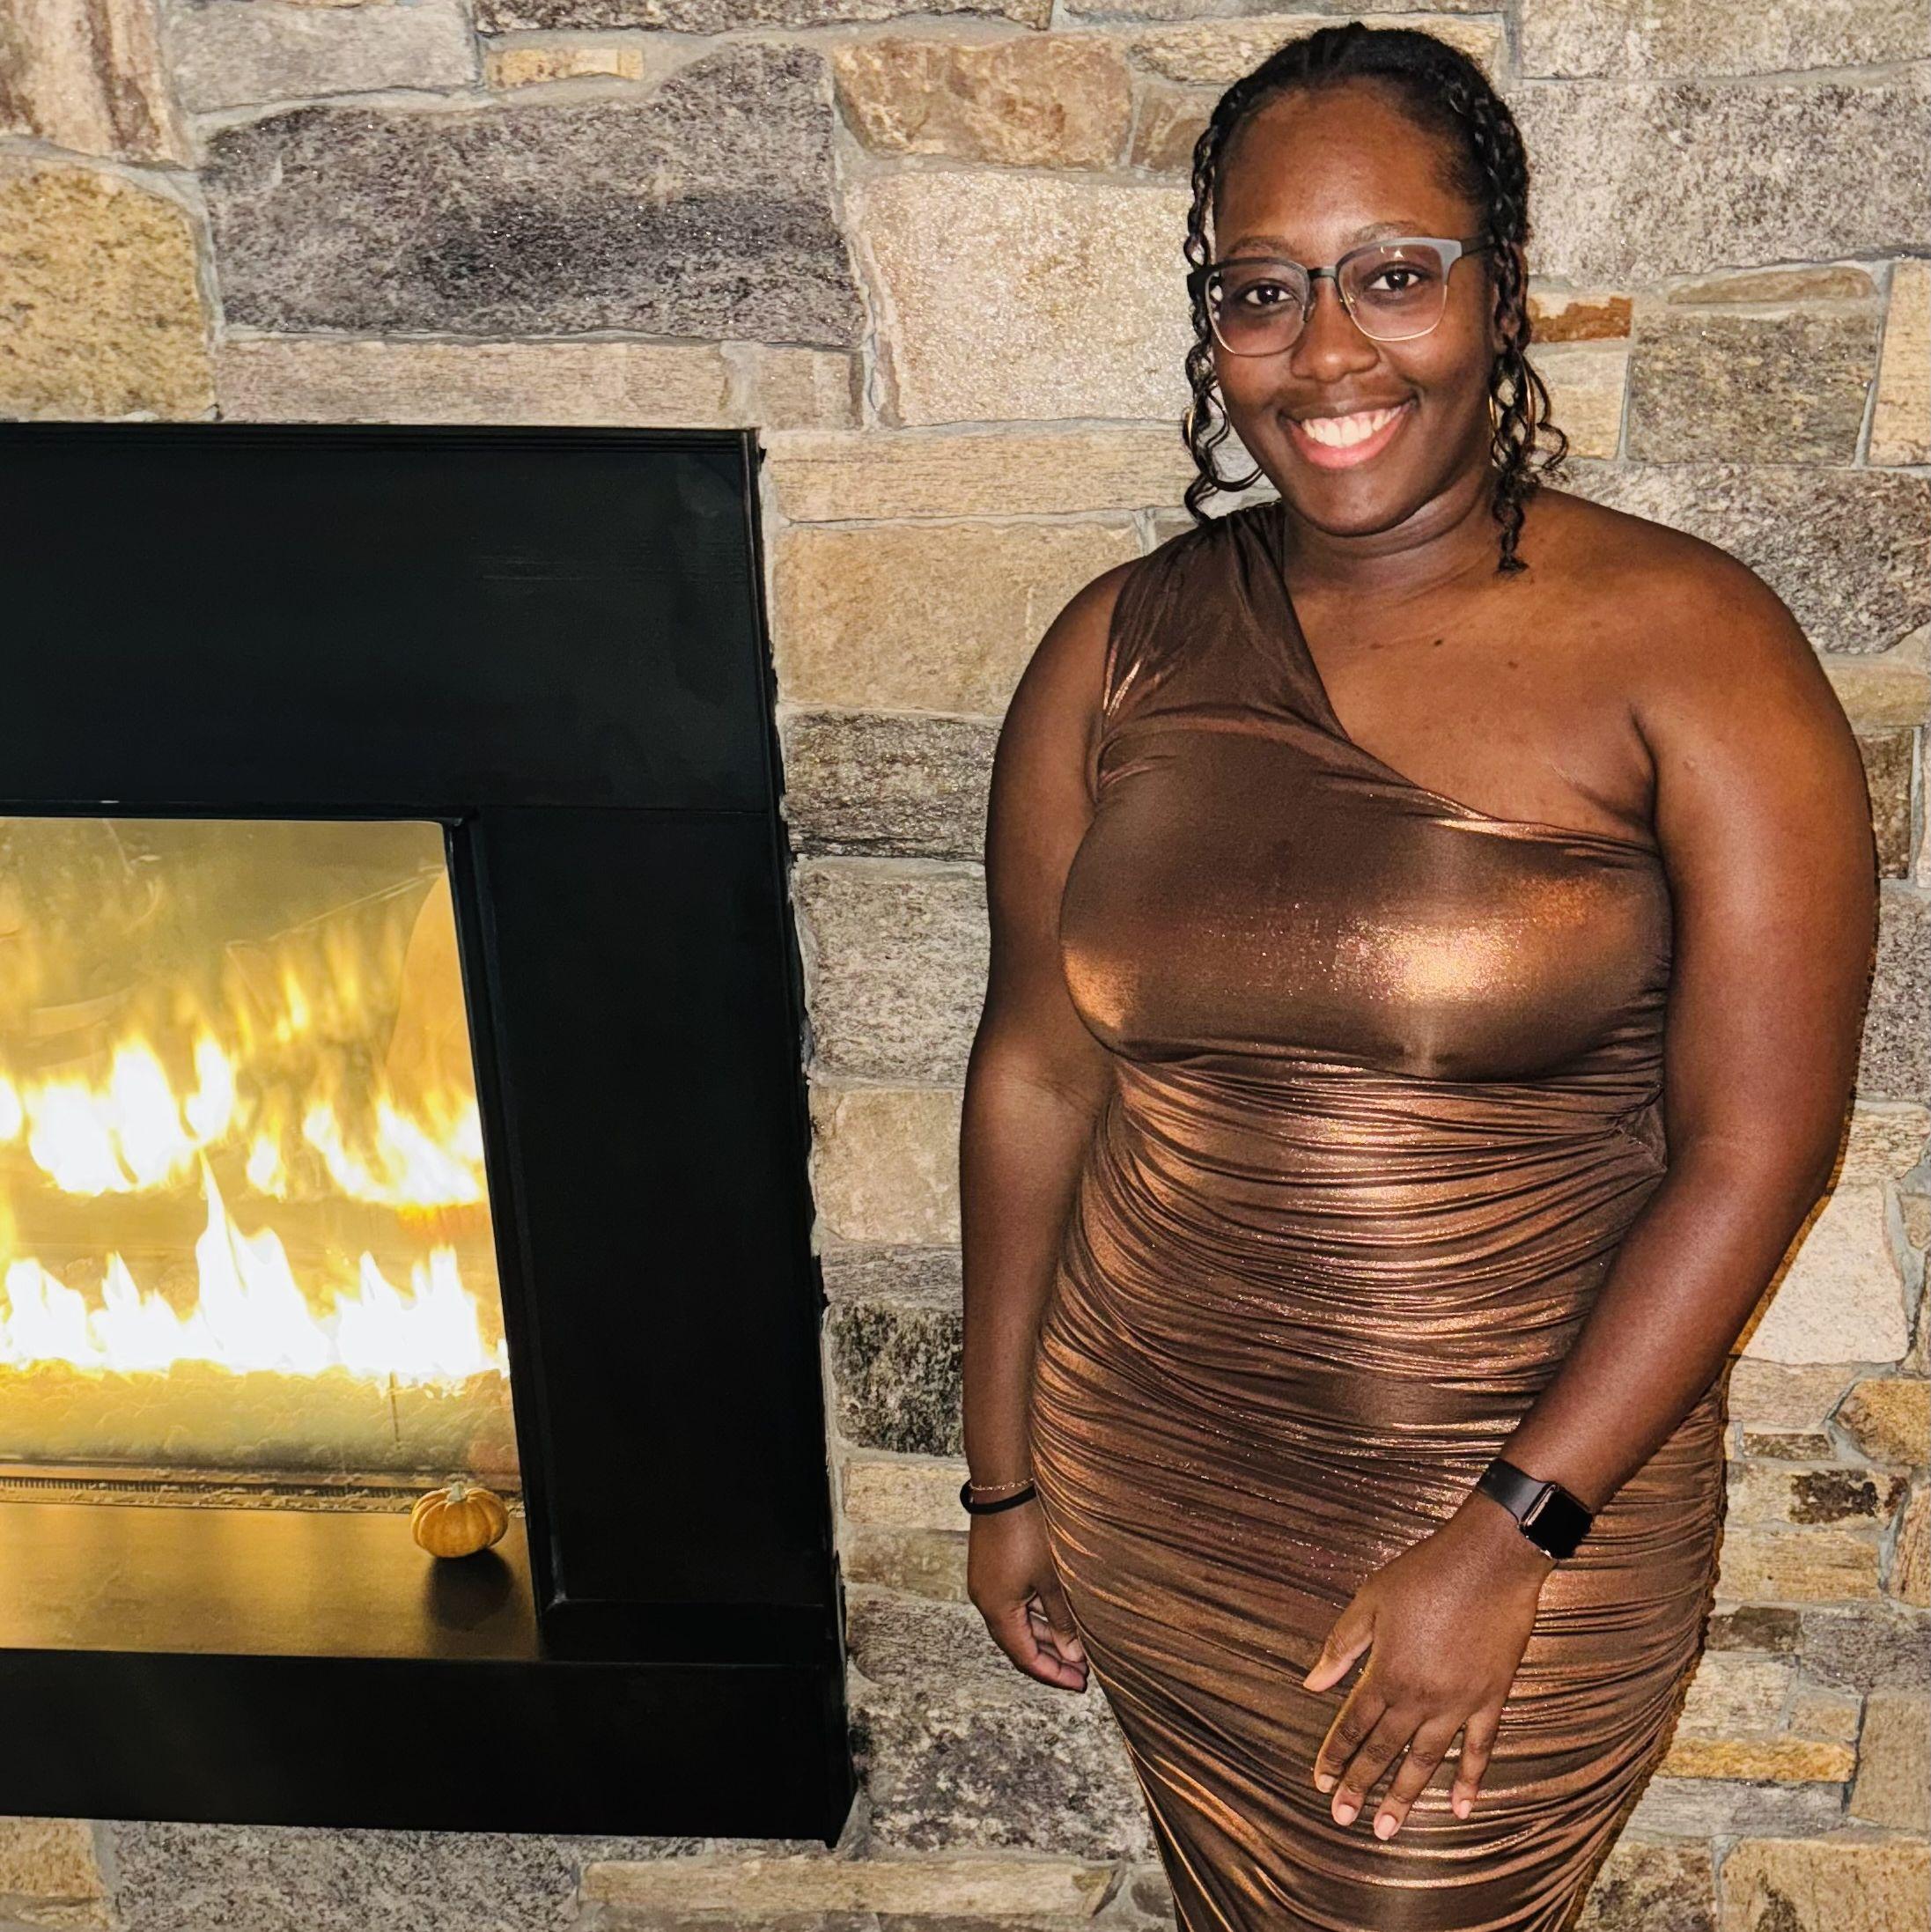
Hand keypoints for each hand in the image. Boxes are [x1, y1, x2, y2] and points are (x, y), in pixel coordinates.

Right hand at [967, 1498, 1088, 1691]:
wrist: (1005, 1487)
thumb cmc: (1028, 1532)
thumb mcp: (1053, 1580)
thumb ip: (1063, 1620)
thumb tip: (1072, 1656)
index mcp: (997, 1611)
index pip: (1025, 1658)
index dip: (1052, 1674)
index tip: (1078, 1684)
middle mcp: (986, 1602)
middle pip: (1019, 1644)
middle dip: (1050, 1659)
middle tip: (1081, 1672)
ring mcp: (987, 1584)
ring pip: (1018, 1623)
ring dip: (1045, 1637)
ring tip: (1075, 1647)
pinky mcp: (992, 1569)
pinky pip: (1015, 1604)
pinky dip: (1036, 1615)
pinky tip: (1059, 1616)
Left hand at [1301, 1494, 1552, 1838]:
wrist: (1488, 1561)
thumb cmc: (1424, 1574)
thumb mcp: (1370, 1601)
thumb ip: (1341, 1646)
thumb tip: (1312, 1684)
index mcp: (1388, 1673)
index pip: (1354, 1725)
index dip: (1336, 1754)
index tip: (1321, 1783)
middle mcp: (1421, 1697)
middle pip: (1385, 1751)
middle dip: (1361, 1786)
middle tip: (1343, 1819)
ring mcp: (1460, 1703)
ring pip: (1427, 1760)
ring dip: (1406, 1796)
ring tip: (1388, 1829)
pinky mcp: (1492, 1698)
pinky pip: (1481, 1749)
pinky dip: (1471, 1781)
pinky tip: (1462, 1809)